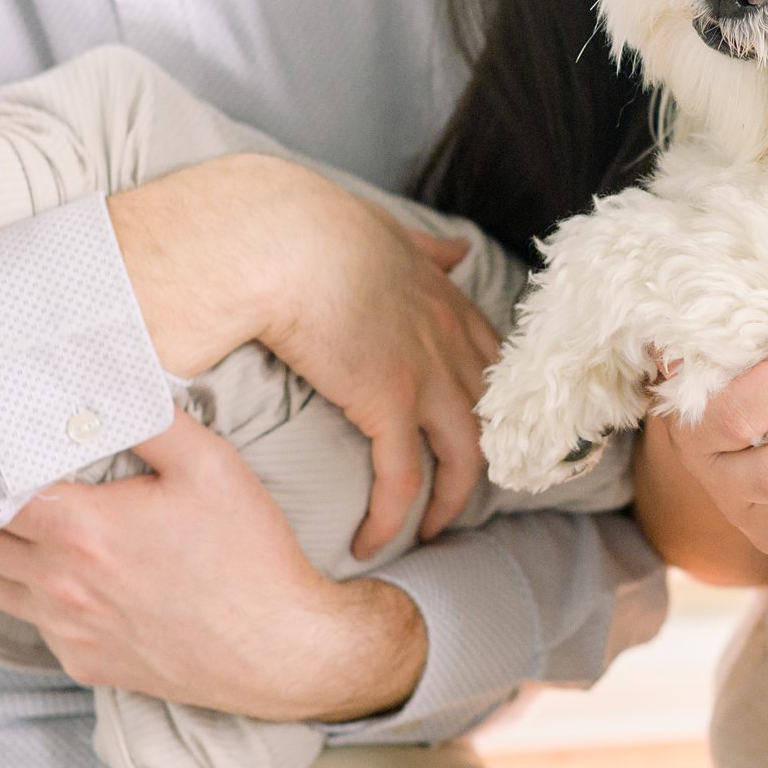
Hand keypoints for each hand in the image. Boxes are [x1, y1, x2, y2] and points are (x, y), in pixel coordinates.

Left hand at [0, 412, 428, 721]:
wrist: (282, 648)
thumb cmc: (250, 555)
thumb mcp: (211, 465)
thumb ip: (151, 419)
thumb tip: (108, 385)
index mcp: (82, 530)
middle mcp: (62, 585)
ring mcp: (70, 631)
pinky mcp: (86, 663)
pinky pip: (36, 626)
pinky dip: (32, 597)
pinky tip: (57, 576)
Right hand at [109, 155, 498, 558]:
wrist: (277, 239)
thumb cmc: (314, 227)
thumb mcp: (388, 229)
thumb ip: (425, 248)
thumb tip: (458, 250)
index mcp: (445, 299)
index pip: (490, 359)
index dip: (489, 400)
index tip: (477, 430)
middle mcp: (448, 338)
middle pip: (489, 414)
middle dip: (482, 459)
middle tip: (460, 494)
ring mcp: (426, 373)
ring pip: (464, 456)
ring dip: (450, 502)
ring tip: (426, 532)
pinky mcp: (389, 404)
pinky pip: (403, 479)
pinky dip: (392, 517)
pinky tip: (371, 541)